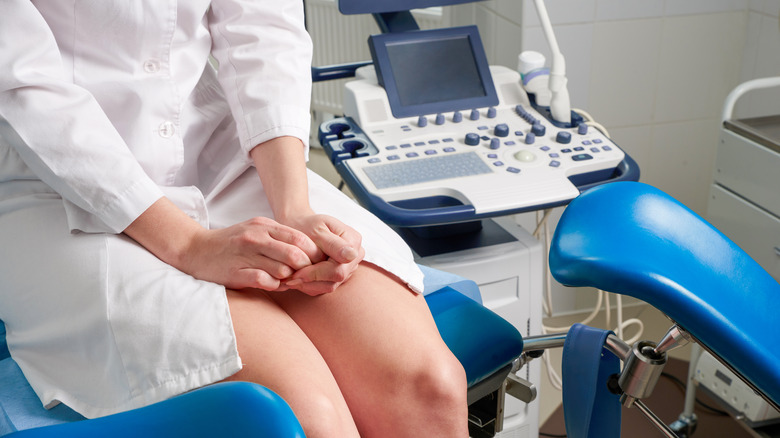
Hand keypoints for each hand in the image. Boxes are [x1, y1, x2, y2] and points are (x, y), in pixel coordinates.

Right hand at [184, 216, 322, 290]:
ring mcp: (245, 255)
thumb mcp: (257, 232)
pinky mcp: (235, 272)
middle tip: (305, 277)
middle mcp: (256, 238)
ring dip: (289, 280)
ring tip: (287, 282)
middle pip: (295, 254)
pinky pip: (264, 281)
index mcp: (264, 226)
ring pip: (282, 269)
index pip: (300, 238)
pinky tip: (271, 285)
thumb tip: (308, 254)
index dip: (313, 253)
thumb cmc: (232, 243)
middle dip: (305, 269)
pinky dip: (273, 286)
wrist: (195, 249)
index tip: (315, 264)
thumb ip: (280, 239)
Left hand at [277, 212, 364, 295]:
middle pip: (336, 278)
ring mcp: (349, 267)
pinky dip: (309, 285)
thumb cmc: (307, 225)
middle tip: (289, 279)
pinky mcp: (340, 275)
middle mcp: (355, 256)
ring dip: (309, 284)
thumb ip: (333, 243)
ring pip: (330, 285)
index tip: (296, 274)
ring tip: (291, 279)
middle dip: (311, 279)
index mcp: (353, 241)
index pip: (338, 268)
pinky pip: (325, 287)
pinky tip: (297, 279)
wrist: (302, 226)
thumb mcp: (317, 230)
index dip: (316, 273)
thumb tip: (351, 255)